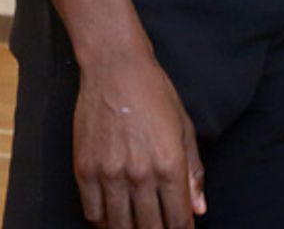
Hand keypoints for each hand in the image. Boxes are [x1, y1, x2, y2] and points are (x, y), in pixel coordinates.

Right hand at [73, 54, 205, 228]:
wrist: (117, 70)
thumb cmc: (156, 95)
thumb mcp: (184, 127)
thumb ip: (193, 171)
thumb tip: (199, 208)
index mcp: (170, 163)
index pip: (178, 217)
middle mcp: (140, 174)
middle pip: (149, 227)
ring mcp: (109, 174)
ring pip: (119, 226)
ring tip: (137, 228)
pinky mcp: (84, 170)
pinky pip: (92, 213)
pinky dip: (104, 223)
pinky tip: (113, 221)